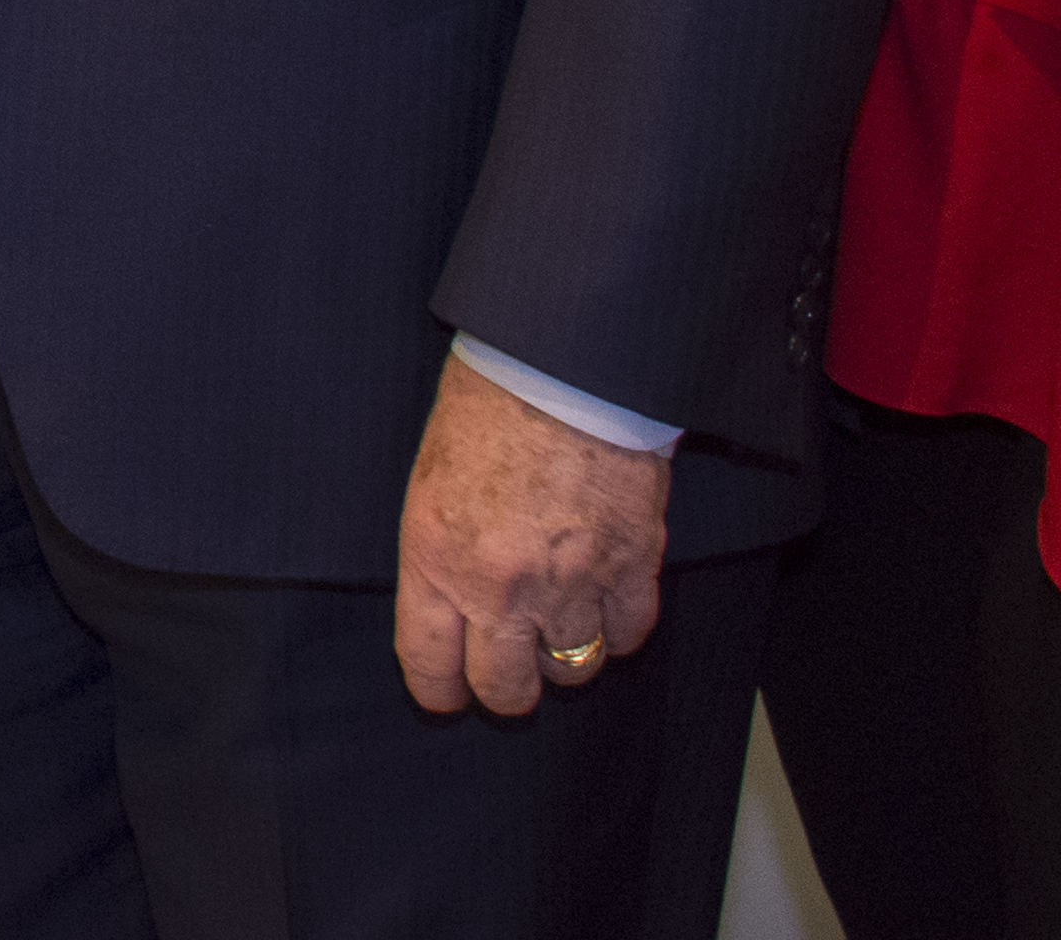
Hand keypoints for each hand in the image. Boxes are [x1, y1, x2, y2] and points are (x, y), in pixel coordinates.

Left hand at [391, 355, 668, 716]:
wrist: (565, 366)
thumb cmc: (489, 405)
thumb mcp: (431, 481)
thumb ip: (440, 553)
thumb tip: (451, 604)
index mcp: (436, 558)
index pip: (429, 664)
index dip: (439, 691)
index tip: (447, 696)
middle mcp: (501, 587)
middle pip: (506, 688)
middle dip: (507, 688)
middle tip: (509, 671)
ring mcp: (571, 584)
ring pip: (573, 669)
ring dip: (566, 656)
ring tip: (560, 627)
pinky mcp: (631, 567)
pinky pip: (628, 635)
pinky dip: (619, 630)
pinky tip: (606, 605)